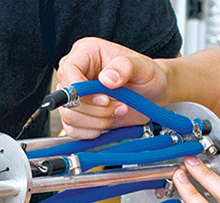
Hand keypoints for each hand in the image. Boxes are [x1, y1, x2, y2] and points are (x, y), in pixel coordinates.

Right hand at [54, 37, 173, 137]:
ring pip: (70, 117)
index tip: (105, 98)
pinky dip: (93, 132)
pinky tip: (109, 122)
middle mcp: (75, 74)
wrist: (152, 94)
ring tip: (118, 112)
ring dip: (97, 121)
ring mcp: (75, 96)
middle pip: (66, 99)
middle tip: (119, 106)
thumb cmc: (146, 75)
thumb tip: (107, 78)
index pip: (67, 71)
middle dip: (95, 110)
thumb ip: (125, 67)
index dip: (81, 90)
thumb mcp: (142, 66)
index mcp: (85, 53)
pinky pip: (73, 130)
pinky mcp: (79, 115)